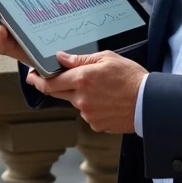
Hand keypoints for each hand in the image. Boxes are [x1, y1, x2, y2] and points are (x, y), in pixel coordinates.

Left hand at [26, 51, 146, 133]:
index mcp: (83, 78)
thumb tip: (61, 58)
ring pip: (74, 102)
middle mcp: (82, 98)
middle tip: (53, 79)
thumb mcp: (107, 58)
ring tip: (100, 88)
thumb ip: (81, 59)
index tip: (32, 76)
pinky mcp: (95, 124)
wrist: (149, 103)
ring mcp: (87, 114)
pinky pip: (86, 113)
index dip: (38, 79)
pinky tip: (105, 100)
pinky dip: (91, 106)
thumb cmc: (131, 78)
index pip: (51, 82)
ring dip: (78, 95)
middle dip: (53, 86)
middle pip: (57, 93)